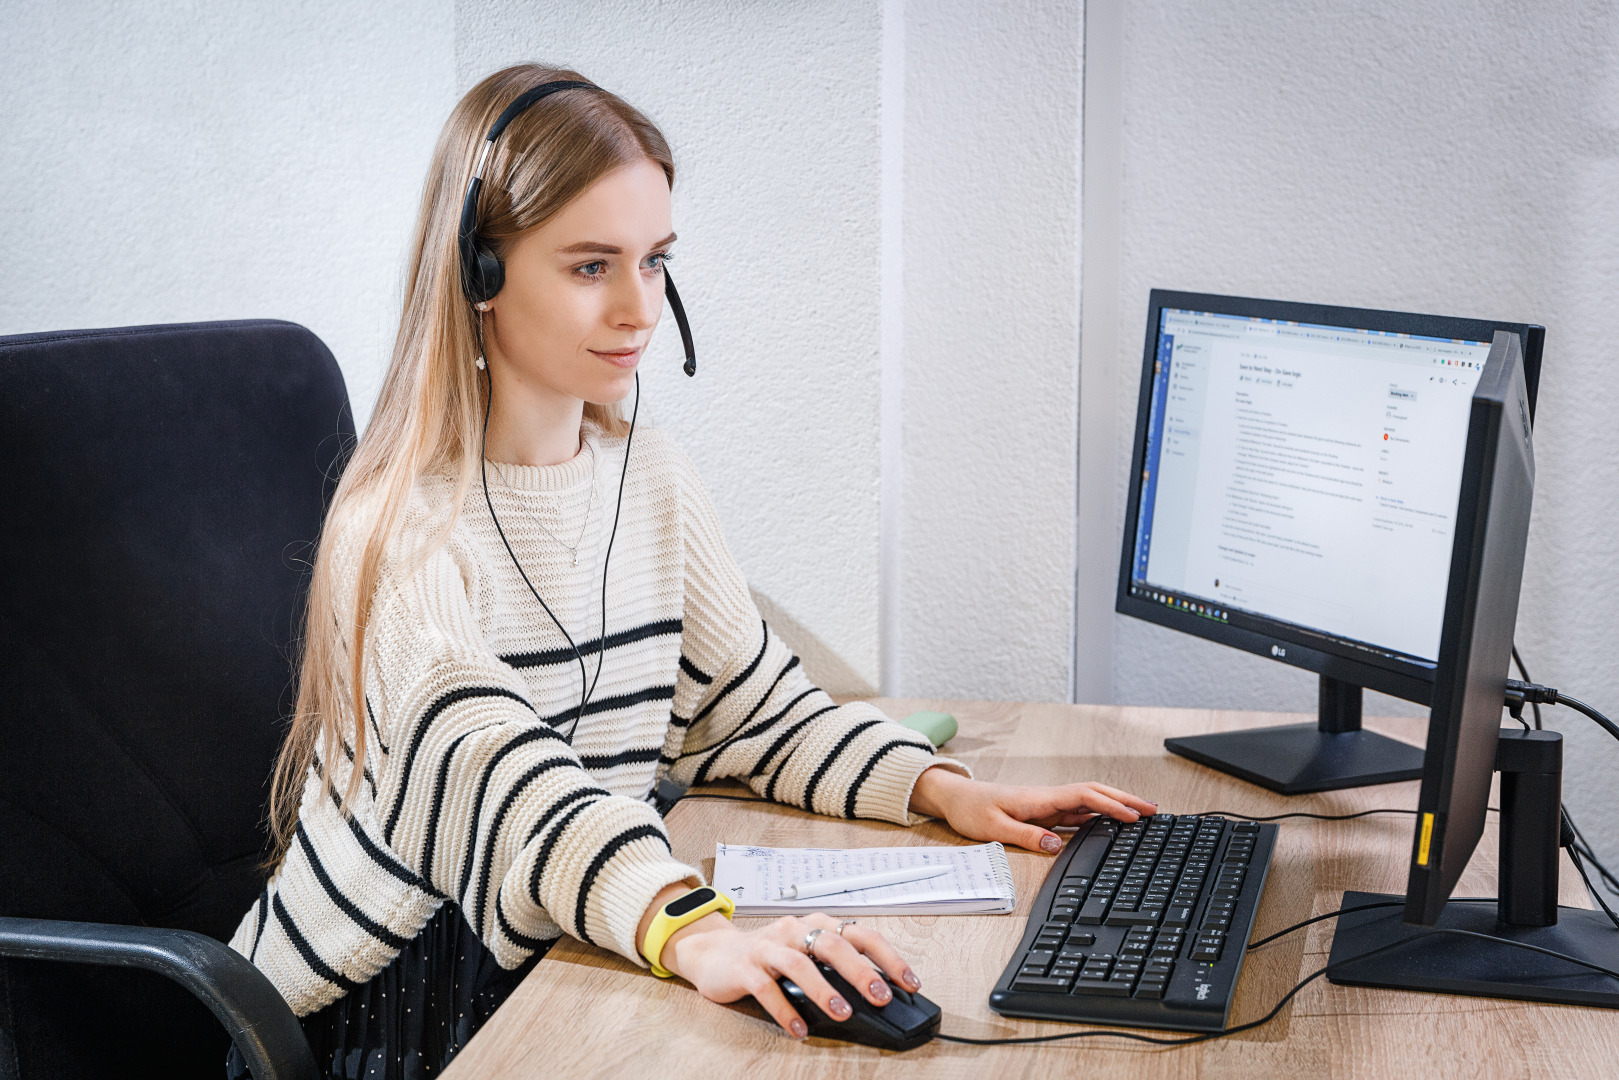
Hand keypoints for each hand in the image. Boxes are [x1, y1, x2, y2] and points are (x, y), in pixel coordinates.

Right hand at [651, 907, 919, 1038]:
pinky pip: (766, 988)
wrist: (713, 952)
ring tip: (842, 1013)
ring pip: (799, 964)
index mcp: (815, 924)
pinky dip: (784, 1010)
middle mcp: (794, 930)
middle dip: (859, 970)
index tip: (910, 982)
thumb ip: (834, 966)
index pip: (859, 934)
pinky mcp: (745, 968)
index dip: (888, 957)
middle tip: (880, 995)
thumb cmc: (769, 955)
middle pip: (831, 944)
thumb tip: (878, 992)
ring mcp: (768, 948)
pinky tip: (799, 1029)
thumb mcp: (804, 953)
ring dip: (823, 990)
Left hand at [909, 767, 1156, 853]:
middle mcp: (1048, 798)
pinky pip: (1077, 810)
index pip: (1083, 797)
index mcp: (1039, 798)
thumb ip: (1025, 836)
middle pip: (1094, 794)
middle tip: (1153, 810)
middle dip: (1124, 799)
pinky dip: (1098, 813)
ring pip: (1089, 801)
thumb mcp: (993, 828)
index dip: (1110, 805)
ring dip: (1115, 805)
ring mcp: (1047, 804)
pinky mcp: (1044, 812)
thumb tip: (1056, 844)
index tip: (1133, 816)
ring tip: (1142, 814)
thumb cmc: (971, 810)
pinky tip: (1111, 822)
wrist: (956, 797)